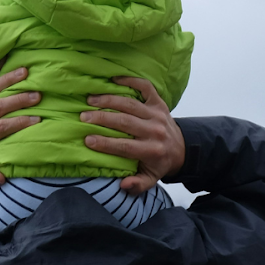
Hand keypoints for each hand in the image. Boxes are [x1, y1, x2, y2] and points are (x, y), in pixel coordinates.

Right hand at [81, 77, 184, 193]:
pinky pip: (145, 87)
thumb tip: (123, 184)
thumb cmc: (158, 164)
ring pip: (130, 104)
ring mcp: (157, 114)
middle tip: (83, 116)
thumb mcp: (150, 180)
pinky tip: (113, 79)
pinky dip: (130, 80)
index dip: (105, 143)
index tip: (87, 139)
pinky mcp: (159, 102)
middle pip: (125, 121)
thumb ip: (137, 185)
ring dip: (109, 99)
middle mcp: (155, 131)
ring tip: (90, 99)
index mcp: (152, 150)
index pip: (125, 145)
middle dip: (102, 118)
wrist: (181, 149)